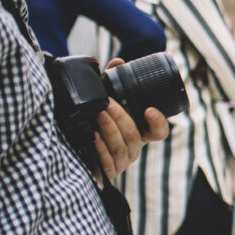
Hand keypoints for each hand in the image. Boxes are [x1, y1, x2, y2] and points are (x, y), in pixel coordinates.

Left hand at [92, 61, 168, 181]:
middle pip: (135, 136)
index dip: (158, 122)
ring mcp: (121, 162)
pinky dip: (100, 149)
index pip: (159, 132)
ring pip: (121, 148)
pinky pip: (107, 163)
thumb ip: (113, 83)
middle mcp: (133, 149)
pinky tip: (92, 136)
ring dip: (110, 130)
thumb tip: (117, 62)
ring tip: (99, 115)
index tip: (148, 109)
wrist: (76, 150)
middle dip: (122, 119)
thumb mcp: (108, 104)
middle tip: (108, 104)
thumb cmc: (97, 124)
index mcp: (139, 133)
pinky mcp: (106, 172)